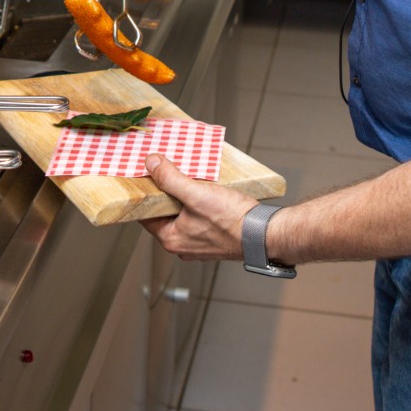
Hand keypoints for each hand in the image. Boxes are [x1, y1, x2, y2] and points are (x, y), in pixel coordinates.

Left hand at [137, 154, 256, 261]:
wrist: (264, 234)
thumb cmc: (233, 221)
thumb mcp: (197, 194)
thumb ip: (170, 178)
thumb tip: (151, 164)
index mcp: (171, 239)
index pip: (146, 214)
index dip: (147, 193)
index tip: (149, 176)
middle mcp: (183, 246)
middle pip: (165, 214)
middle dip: (169, 194)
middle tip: (173, 174)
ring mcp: (199, 245)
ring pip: (184, 216)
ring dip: (187, 199)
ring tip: (193, 182)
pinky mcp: (215, 240)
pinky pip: (200, 220)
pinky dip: (201, 207)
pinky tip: (209, 194)